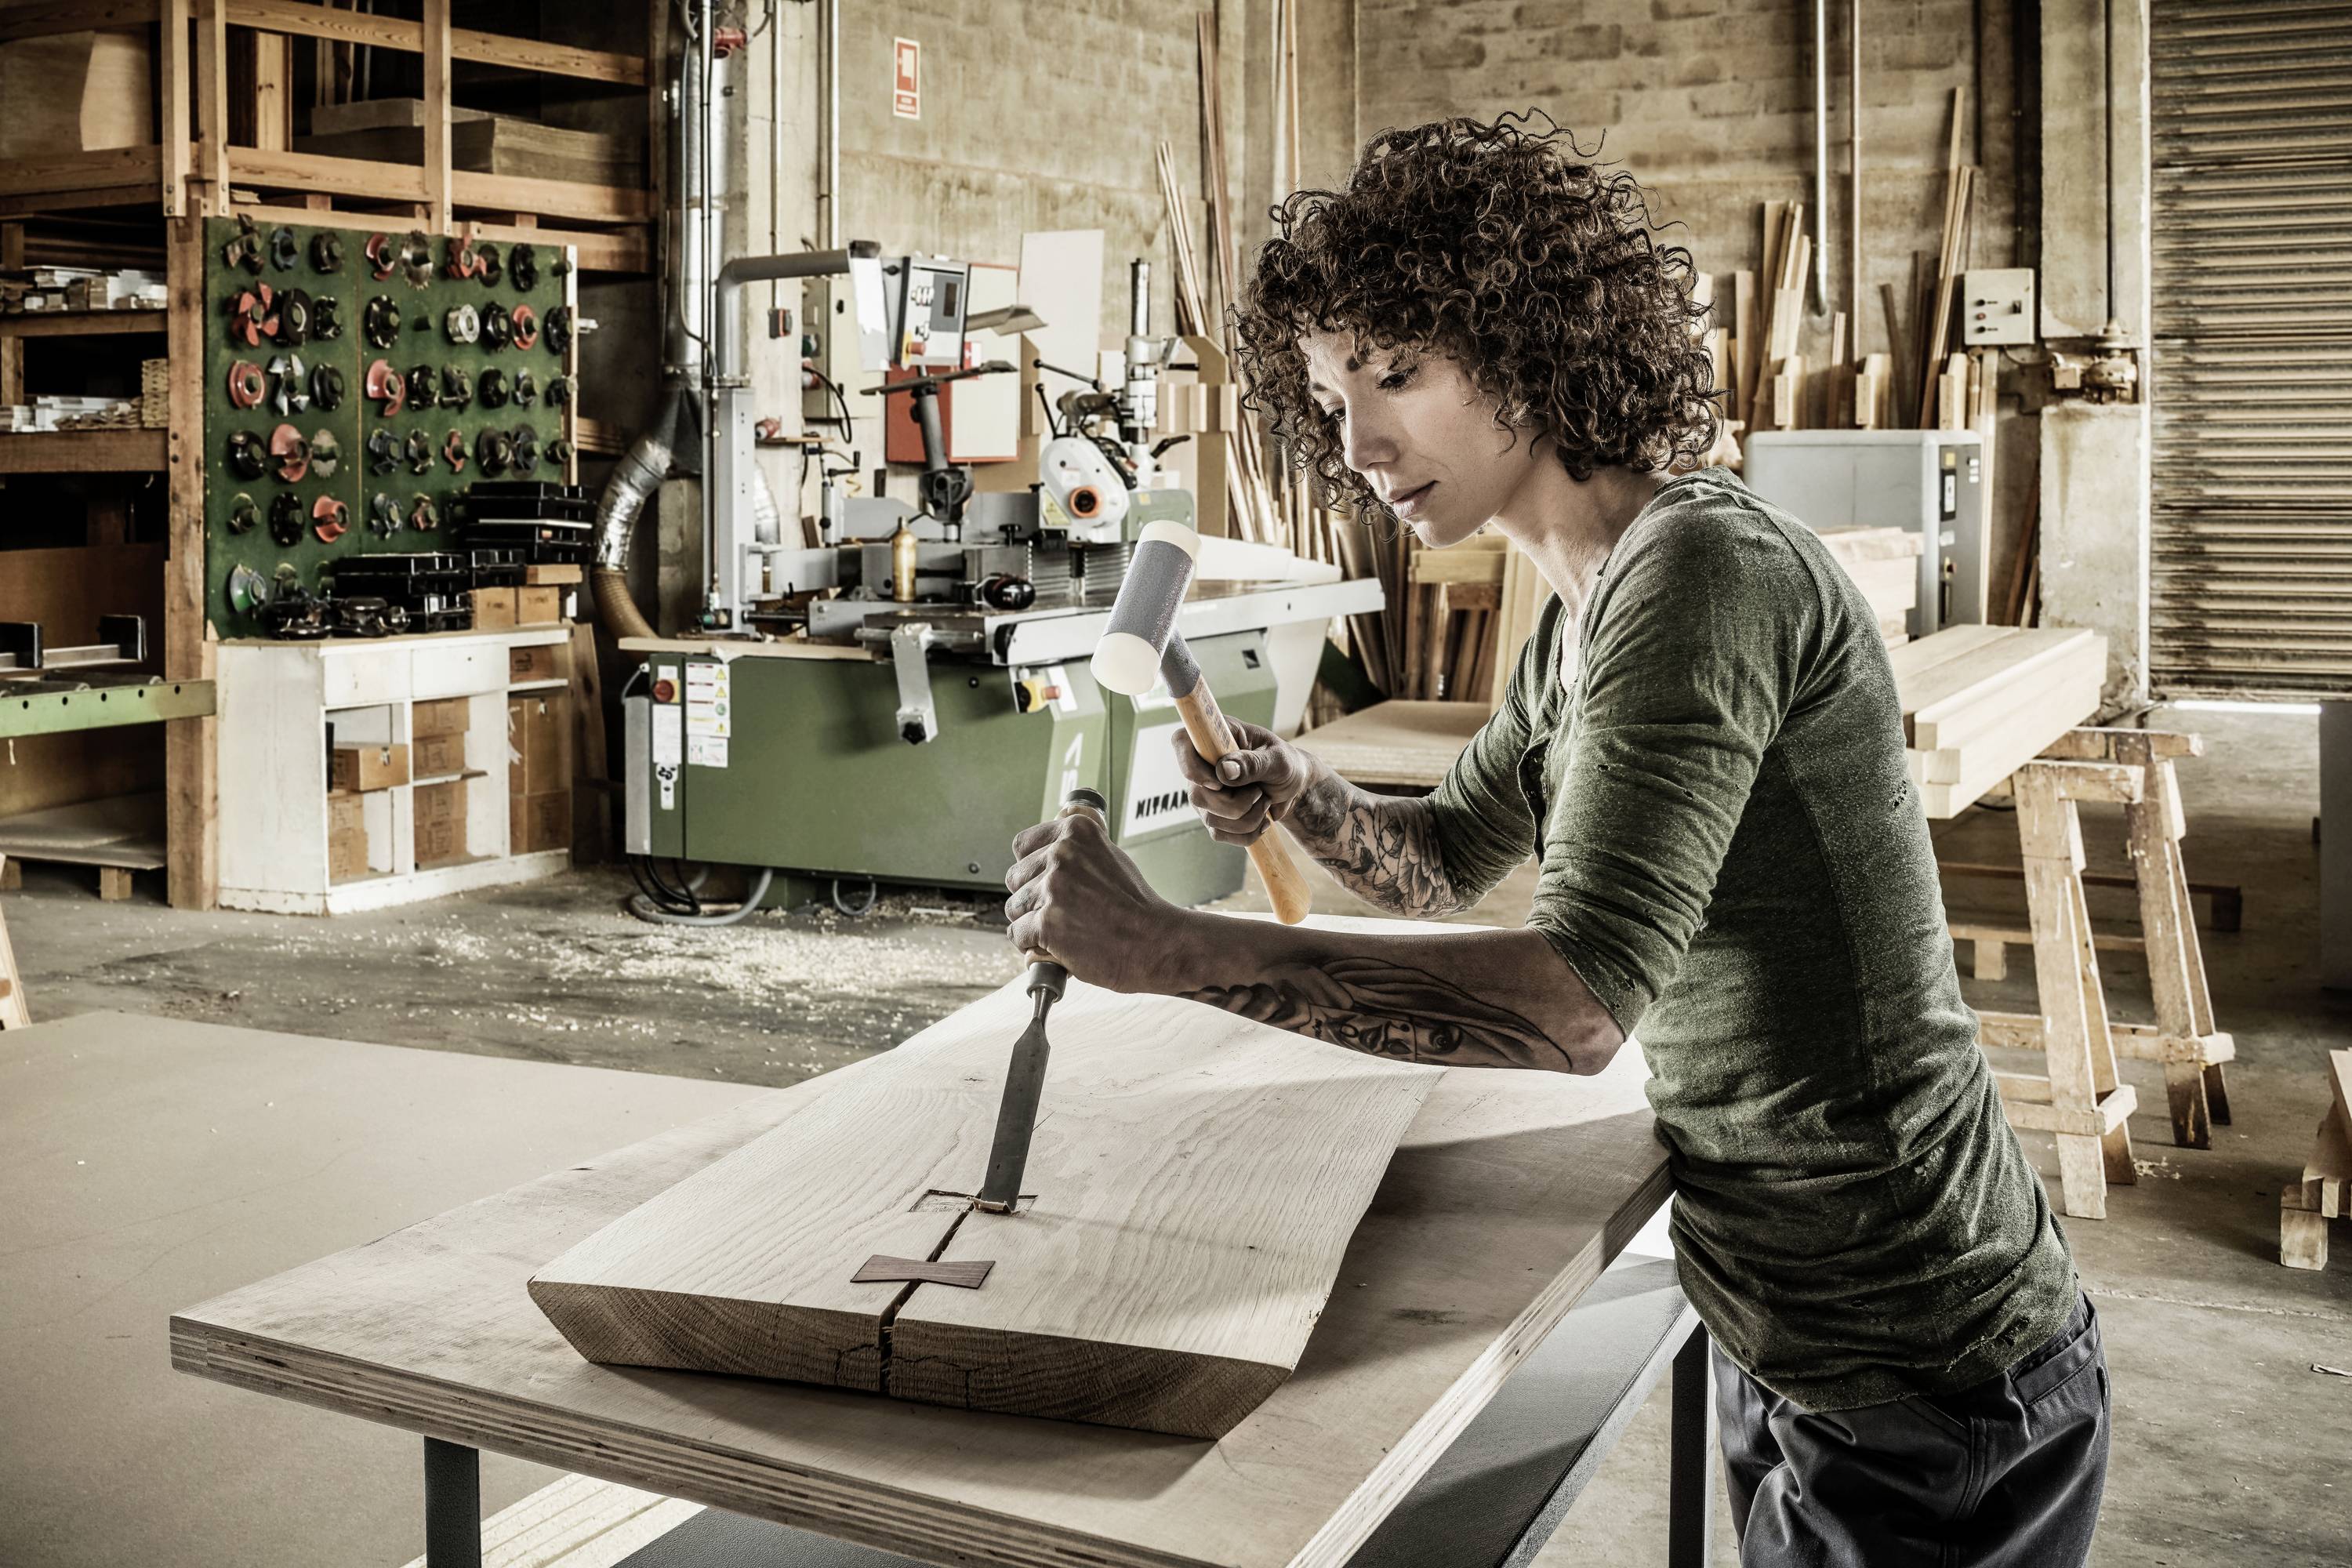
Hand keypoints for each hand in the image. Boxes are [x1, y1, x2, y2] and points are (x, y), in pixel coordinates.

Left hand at [1003, 810, 1193, 992]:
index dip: (1031, 868)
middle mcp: (1062, 855)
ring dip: (1031, 922)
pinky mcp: (1047, 924)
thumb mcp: (1111, 855)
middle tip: (1060, 910)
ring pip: (1014, 907)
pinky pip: (1017, 934)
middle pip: (1015, 878)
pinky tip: (1056, 945)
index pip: (1022, 845)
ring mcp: (1053, 889)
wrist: (1157, 943)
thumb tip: (1057, 835)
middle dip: (1031, 897)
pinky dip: (1031, 945)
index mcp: (1076, 833)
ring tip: (1062, 929)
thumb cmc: (1138, 906)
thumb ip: (1079, 846)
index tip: (1043, 879)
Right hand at [1173, 718, 1320, 845]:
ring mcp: (1205, 793)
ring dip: (1248, 818)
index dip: (1191, 765)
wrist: (1293, 787)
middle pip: (1197, 794)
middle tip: (1259, 792)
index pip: (1181, 741)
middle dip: (1235, 804)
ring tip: (1264, 802)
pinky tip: (1261, 821)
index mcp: (1217, 738)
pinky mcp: (1212, 816)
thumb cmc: (1285, 764)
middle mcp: (1204, 766)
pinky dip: (1247, 833)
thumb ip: (1253, 763)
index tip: (1218, 783)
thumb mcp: (1278, 760)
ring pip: (1211, 819)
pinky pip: (1219, 834)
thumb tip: (1223, 770)